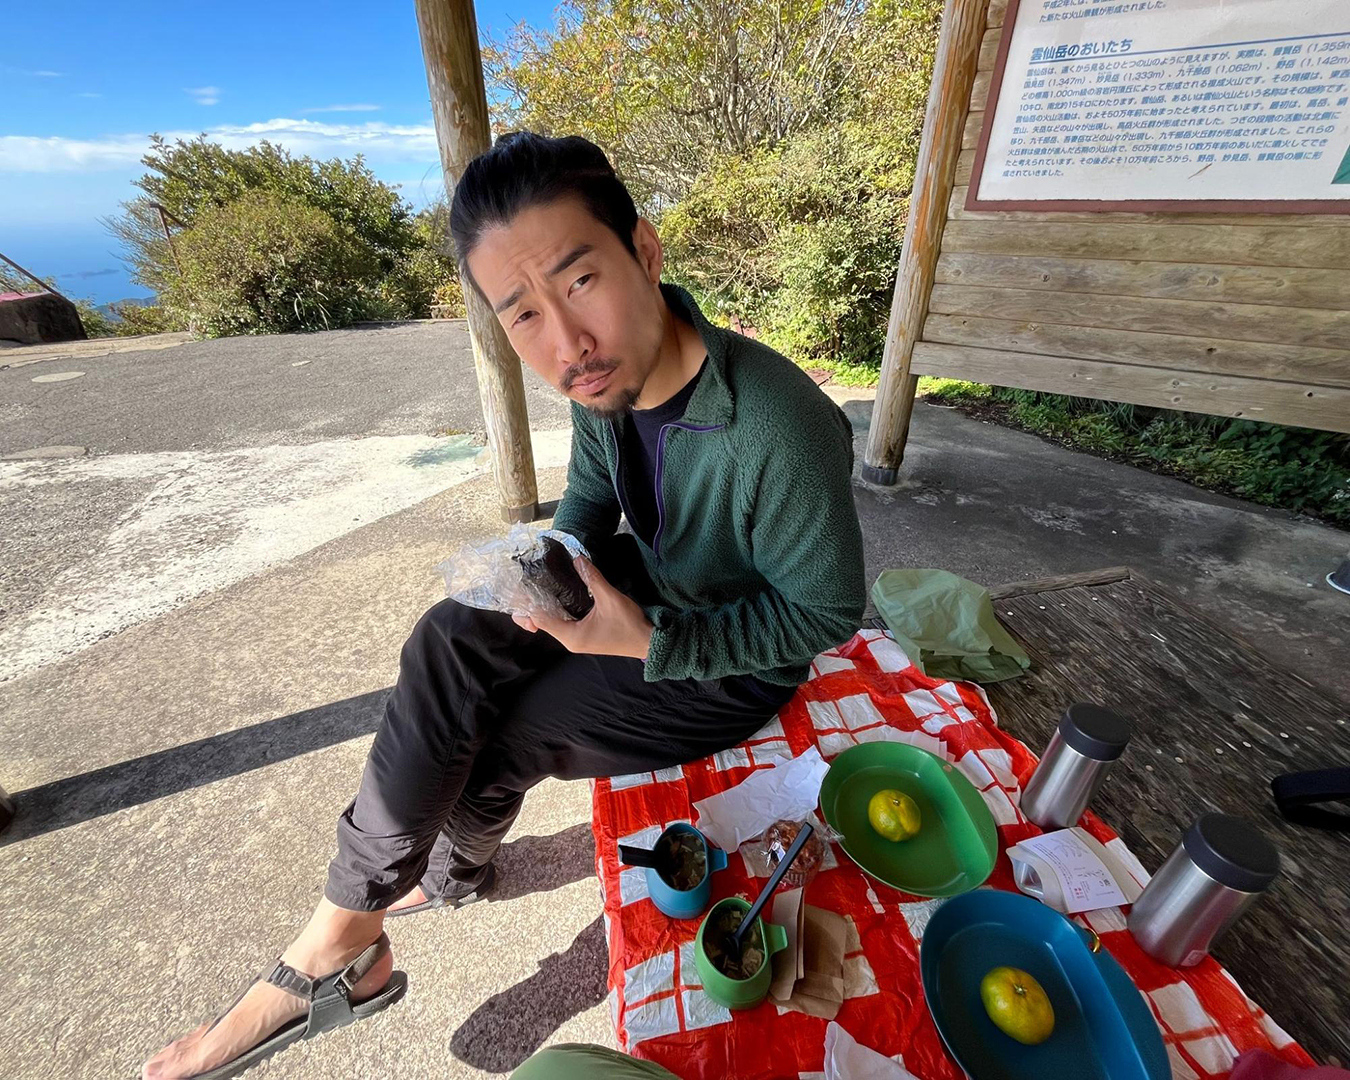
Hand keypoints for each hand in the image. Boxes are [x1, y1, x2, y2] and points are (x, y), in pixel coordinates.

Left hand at [512, 555, 654, 659]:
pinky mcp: (585, 636)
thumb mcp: (610, 598)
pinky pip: (564, 622)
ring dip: (546, 607)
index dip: (529, 604)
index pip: (541, 619)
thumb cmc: (629, 625)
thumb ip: (592, 578)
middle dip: (533, 606)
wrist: (649, 642)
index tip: (522, 588)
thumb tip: (578, 559)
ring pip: (554, 622)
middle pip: (543, 622)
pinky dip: (558, 611)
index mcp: (572, 636)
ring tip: (538, 587)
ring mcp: (577, 639)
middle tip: (527, 585)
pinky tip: (558, 596)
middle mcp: (570, 640)